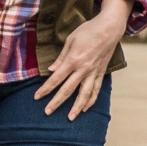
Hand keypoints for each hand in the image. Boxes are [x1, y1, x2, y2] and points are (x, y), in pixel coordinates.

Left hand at [35, 0, 127, 119]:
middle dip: (57, 102)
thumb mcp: (71, 40)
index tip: (37, 97)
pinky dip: (91, 100)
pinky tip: (85, 108)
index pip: (56, 79)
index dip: (45, 89)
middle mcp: (83, 69)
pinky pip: (96, 89)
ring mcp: (94, 72)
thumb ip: (61, 57)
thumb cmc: (88, 30)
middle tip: (47, 112)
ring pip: (84, 94)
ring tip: (70, 117)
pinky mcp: (101, 72)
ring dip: (77, 107)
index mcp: (73, 60)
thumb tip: (52, 71)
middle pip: (68, 89)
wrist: (110, 28)